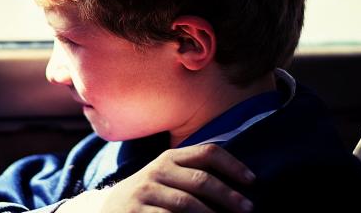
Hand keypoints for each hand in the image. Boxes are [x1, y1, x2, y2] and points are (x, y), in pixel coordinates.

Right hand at [58, 143, 254, 212]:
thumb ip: (194, 171)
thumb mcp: (168, 175)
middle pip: (201, 180)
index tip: (252, 180)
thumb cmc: (151, 192)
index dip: (232, 165)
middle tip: (248, 209)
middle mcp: (158, 170)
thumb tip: (239, 179)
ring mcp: (145, 192)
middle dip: (228, 195)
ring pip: (187, 203)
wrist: (108, 208)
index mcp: (170, 157)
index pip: (207, 152)